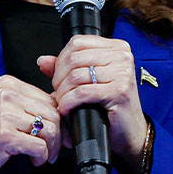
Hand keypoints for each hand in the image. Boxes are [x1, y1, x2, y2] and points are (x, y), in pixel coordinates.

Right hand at [0, 75, 61, 173]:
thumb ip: (29, 105)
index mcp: (7, 83)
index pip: (49, 98)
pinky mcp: (4, 135)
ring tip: (42, 156)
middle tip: (53, 150)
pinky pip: (40, 146)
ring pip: (50, 129)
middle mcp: (6, 94)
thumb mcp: (3, 110)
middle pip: (53, 113)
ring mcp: (4, 113)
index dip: (59, 119)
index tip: (60, 135)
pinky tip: (34, 161)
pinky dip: (41, 157)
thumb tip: (65, 111)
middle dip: (59, 136)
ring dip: (51, 148)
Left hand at [38, 36, 147, 167]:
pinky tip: (66, 109)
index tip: (58, 75)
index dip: (61, 59)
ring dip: (62, 92)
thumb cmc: (110, 106)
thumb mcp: (88, 81)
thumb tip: (43, 61)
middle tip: (58, 92)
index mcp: (117, 48)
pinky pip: (82, 93)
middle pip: (75, 58)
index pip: (78, 42)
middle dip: (59, 77)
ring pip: (76, 75)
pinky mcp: (119, 91)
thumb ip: (66, 68)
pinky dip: (68, 102)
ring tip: (62, 102)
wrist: (130, 131)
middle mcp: (122, 57)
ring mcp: (122, 73)